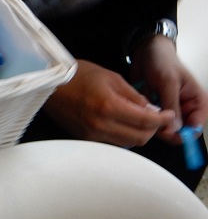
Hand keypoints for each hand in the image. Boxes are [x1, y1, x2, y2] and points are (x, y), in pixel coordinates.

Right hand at [42, 60, 176, 147]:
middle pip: (139, 138)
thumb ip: (134, 96)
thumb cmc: (78, 75)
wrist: (49, 85)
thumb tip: (152, 110)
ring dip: (138, 133)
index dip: (162, 119)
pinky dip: (122, 135)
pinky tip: (120, 123)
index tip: (168, 115)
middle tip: (154, 117)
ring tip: (137, 119)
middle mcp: (100, 125)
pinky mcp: (84, 138)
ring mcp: (91, 134)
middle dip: (152, 129)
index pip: (146, 121)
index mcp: (109, 106)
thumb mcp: (111, 77)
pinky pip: (112, 143)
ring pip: (127, 143)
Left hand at [130, 35, 207, 144]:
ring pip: (162, 129)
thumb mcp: (168, 82)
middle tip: (150, 117)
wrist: (146, 51)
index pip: (196, 129)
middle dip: (163, 128)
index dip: (182, 134)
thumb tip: (173, 129)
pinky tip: (139, 106)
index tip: (166, 131)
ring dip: (151, 121)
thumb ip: (171, 105)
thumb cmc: (162, 60)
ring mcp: (169, 110)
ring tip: (145, 106)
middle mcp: (185, 109)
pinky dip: (143, 116)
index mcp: (197, 102)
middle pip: (178, 132)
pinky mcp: (155, 109)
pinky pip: (150, 121)